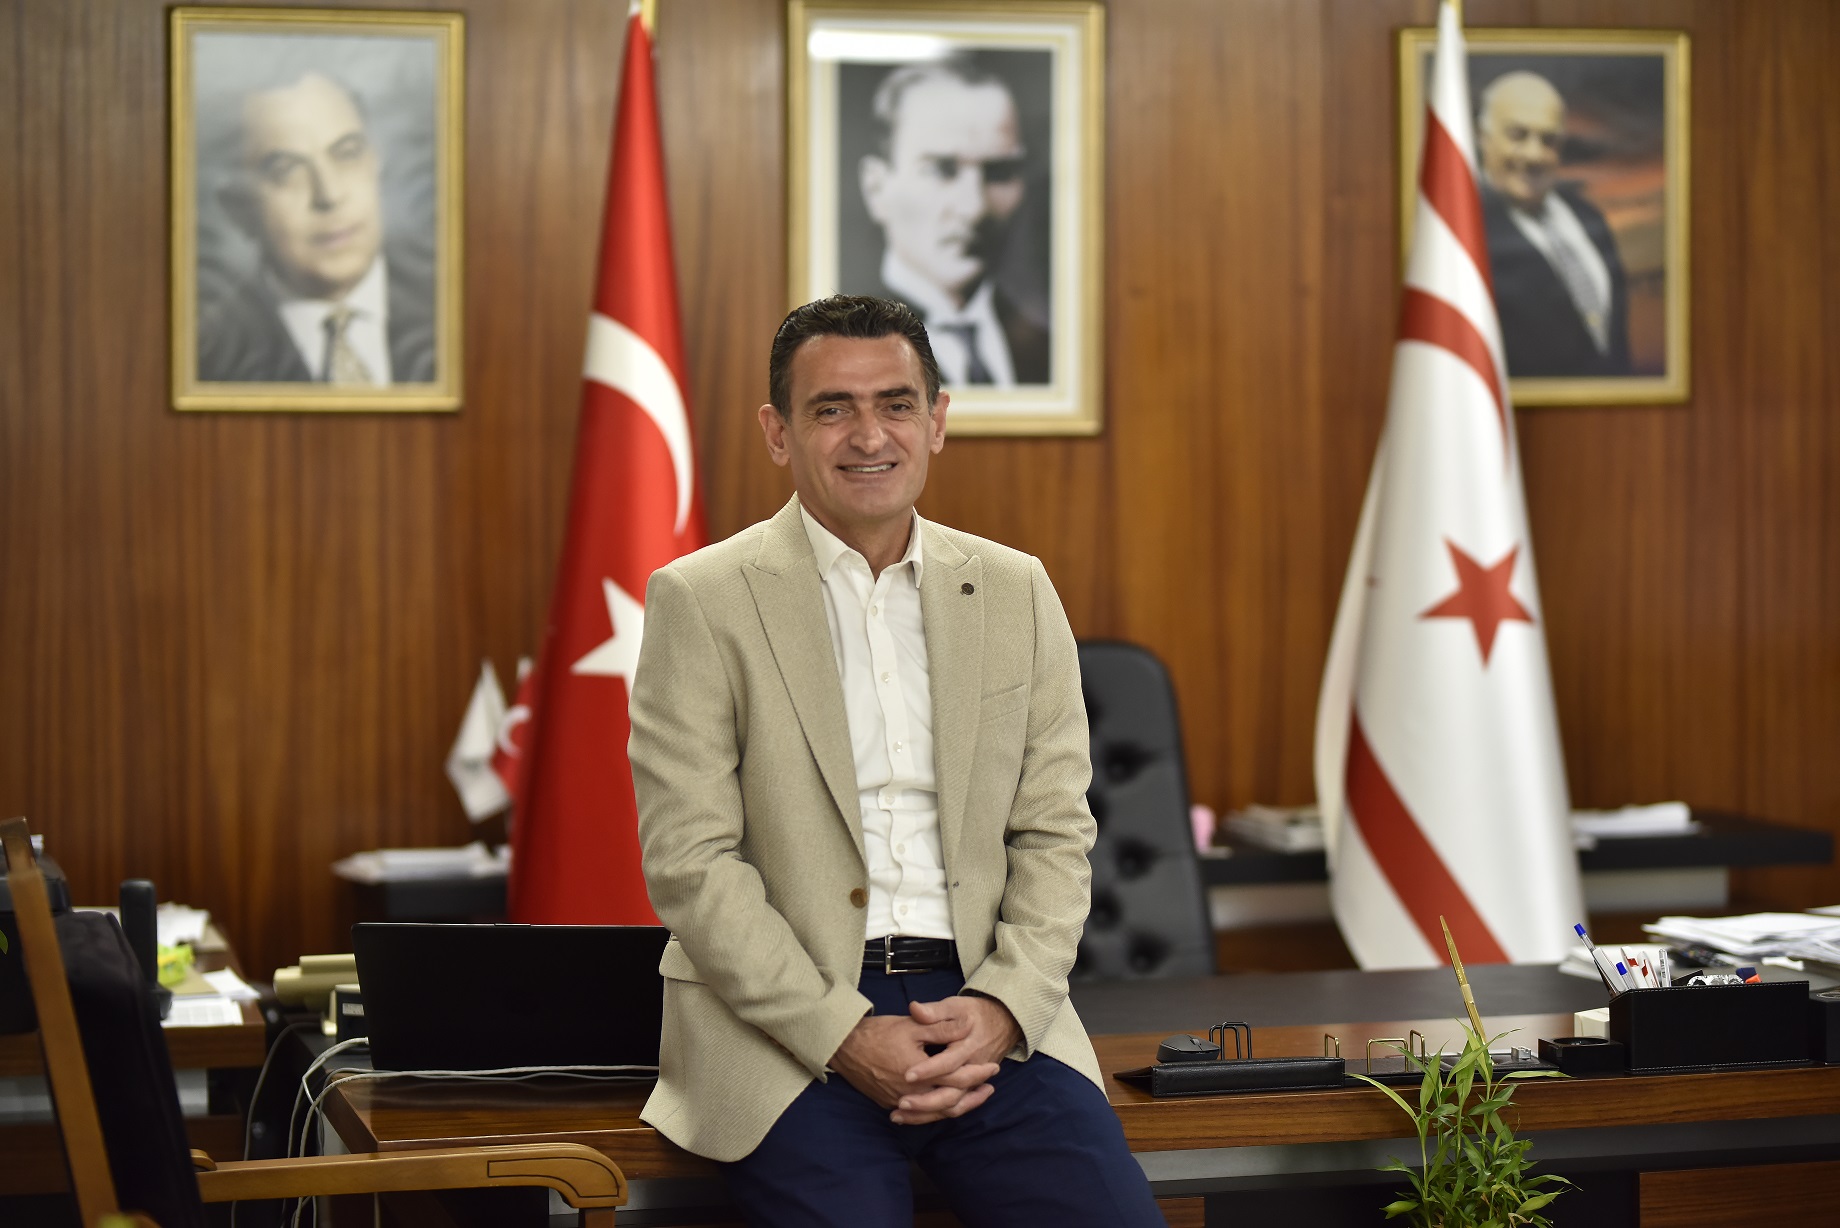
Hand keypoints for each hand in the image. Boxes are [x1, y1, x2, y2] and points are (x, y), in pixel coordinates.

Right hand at [829, 1012, 994, 1124]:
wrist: (843, 1047)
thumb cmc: (877, 1033)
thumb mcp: (912, 1026)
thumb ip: (941, 1028)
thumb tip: (967, 1027)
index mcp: (921, 1074)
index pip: (958, 1078)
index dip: (978, 1073)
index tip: (993, 1067)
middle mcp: (912, 1094)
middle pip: (951, 1102)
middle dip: (973, 1096)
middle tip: (989, 1088)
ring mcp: (900, 1102)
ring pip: (935, 1113)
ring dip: (957, 1106)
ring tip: (972, 1099)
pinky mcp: (890, 1104)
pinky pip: (919, 1115)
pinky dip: (935, 1112)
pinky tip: (943, 1106)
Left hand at [890, 995, 1020, 1121]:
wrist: (1002, 1024)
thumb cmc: (974, 1014)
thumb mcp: (955, 1006)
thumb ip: (935, 1011)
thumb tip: (915, 1009)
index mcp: (968, 1048)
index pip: (948, 1063)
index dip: (928, 1070)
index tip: (906, 1075)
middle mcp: (971, 1070)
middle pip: (951, 1094)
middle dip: (925, 1101)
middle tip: (900, 1102)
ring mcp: (972, 1083)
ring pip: (951, 1106)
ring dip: (925, 1114)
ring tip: (898, 1115)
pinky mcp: (968, 1090)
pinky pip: (952, 1108)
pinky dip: (932, 1115)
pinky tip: (909, 1118)